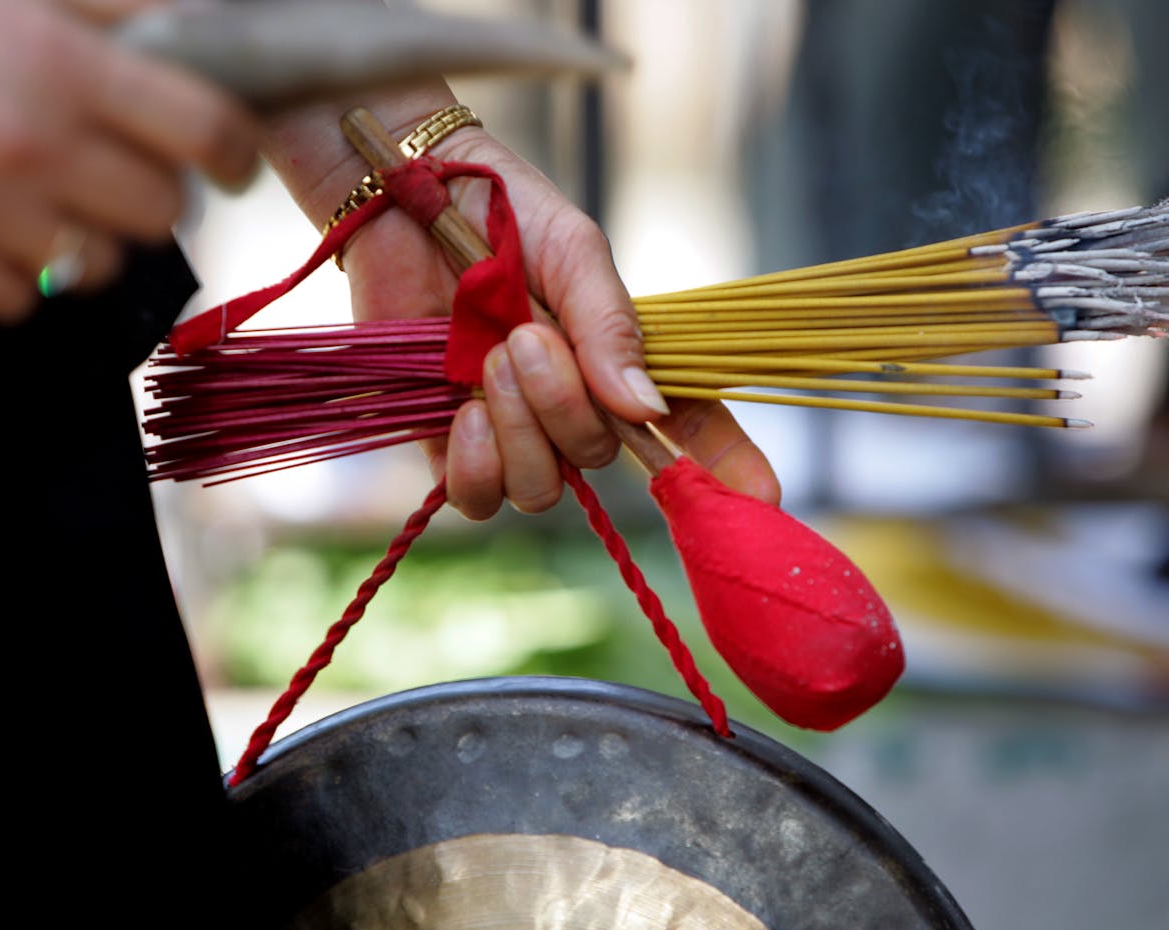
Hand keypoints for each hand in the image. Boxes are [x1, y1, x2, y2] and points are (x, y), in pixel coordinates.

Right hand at [0, 0, 259, 323]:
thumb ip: (121, 12)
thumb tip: (203, 30)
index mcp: (64, 68)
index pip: (204, 131)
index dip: (235, 153)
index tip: (233, 162)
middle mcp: (31, 142)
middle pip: (163, 214)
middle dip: (154, 195)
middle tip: (123, 173)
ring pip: (99, 269)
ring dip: (91, 242)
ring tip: (54, 203)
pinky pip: (23, 303)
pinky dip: (20, 277)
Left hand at [339, 125, 780, 518]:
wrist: (406, 191)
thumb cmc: (501, 209)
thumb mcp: (574, 251)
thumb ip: (610, 326)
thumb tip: (647, 412)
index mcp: (616, 357)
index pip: (685, 425)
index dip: (724, 465)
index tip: (762, 497)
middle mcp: (570, 402)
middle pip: (599, 457)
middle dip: (565, 406)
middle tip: (526, 335)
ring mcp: (511, 426)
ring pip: (542, 489)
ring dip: (521, 429)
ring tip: (492, 358)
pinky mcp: (447, 441)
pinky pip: (477, 498)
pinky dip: (476, 466)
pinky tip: (463, 411)